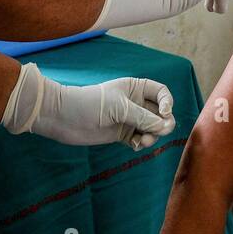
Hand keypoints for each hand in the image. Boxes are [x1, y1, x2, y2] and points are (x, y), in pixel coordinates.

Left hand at [4, 64, 175, 149]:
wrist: (64, 118)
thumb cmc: (90, 104)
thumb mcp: (119, 108)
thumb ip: (143, 118)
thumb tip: (165, 127)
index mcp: (135, 88)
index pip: (162, 93)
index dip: (167, 103)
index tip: (164, 113)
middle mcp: (135, 103)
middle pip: (160, 113)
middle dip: (162, 123)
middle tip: (158, 132)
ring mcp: (129, 119)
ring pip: (152, 128)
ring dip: (152, 136)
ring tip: (142, 141)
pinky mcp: (122, 134)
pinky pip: (140, 139)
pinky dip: (141, 143)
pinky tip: (134, 145)